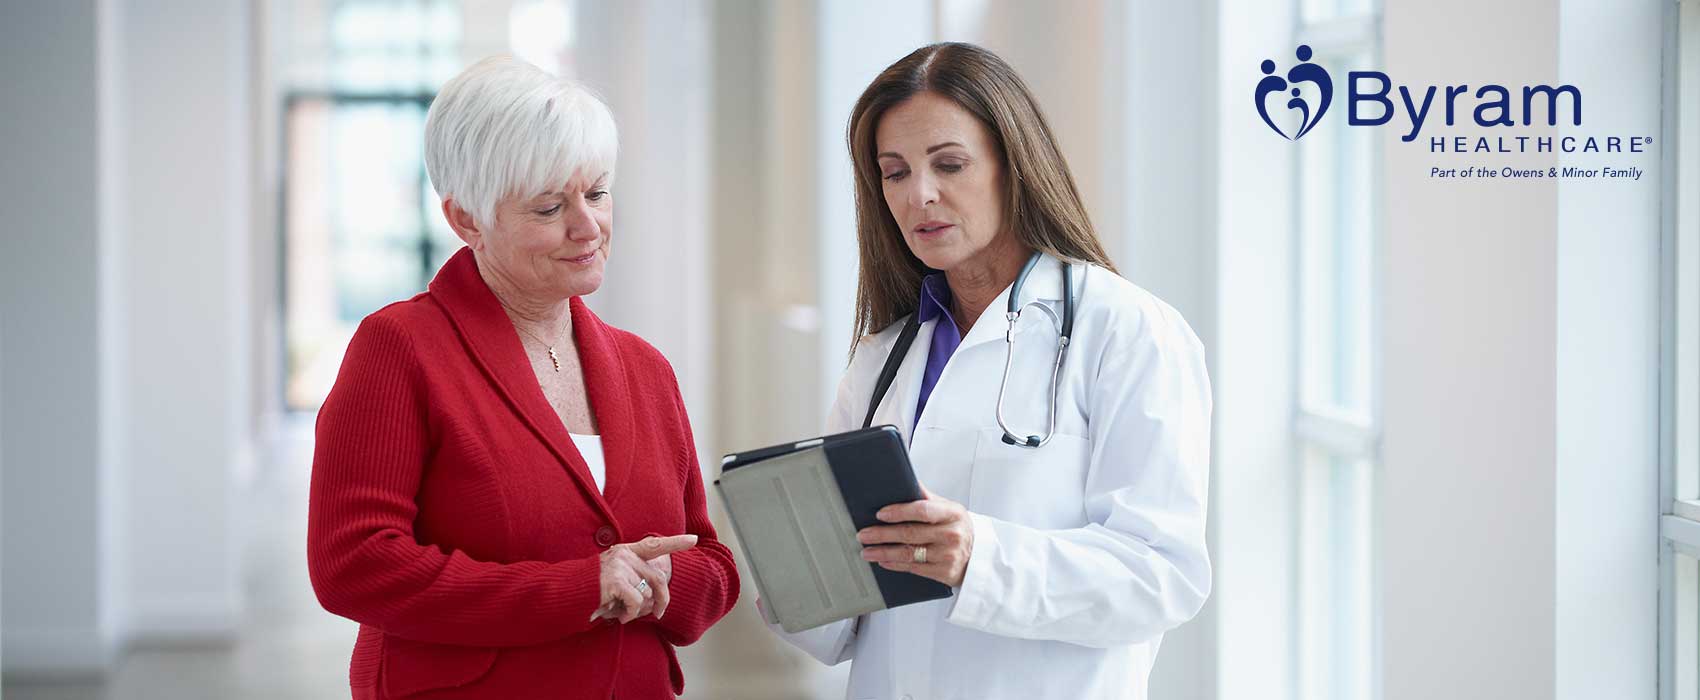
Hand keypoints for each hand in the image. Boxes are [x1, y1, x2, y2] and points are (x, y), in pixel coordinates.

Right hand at [593, 534, 693, 623]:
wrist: (563, 595)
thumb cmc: (590, 592)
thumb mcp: (615, 581)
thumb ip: (635, 580)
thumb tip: (657, 599)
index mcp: (625, 552)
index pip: (655, 545)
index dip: (676, 542)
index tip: (694, 539)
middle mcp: (624, 555)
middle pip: (659, 578)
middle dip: (662, 600)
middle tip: (658, 614)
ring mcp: (619, 566)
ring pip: (647, 594)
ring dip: (637, 610)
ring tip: (619, 610)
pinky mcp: (614, 580)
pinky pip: (636, 602)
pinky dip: (630, 614)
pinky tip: (618, 616)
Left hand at [857, 486, 974, 587]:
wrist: (979, 555)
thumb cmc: (958, 528)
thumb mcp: (949, 508)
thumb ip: (926, 497)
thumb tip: (906, 478)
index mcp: (952, 513)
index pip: (923, 510)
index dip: (899, 512)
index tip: (880, 514)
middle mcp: (952, 534)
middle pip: (910, 533)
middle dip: (882, 534)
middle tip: (864, 534)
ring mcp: (948, 555)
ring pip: (908, 553)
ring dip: (883, 552)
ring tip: (867, 550)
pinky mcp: (944, 573)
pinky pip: (913, 568)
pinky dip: (894, 564)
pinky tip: (883, 561)